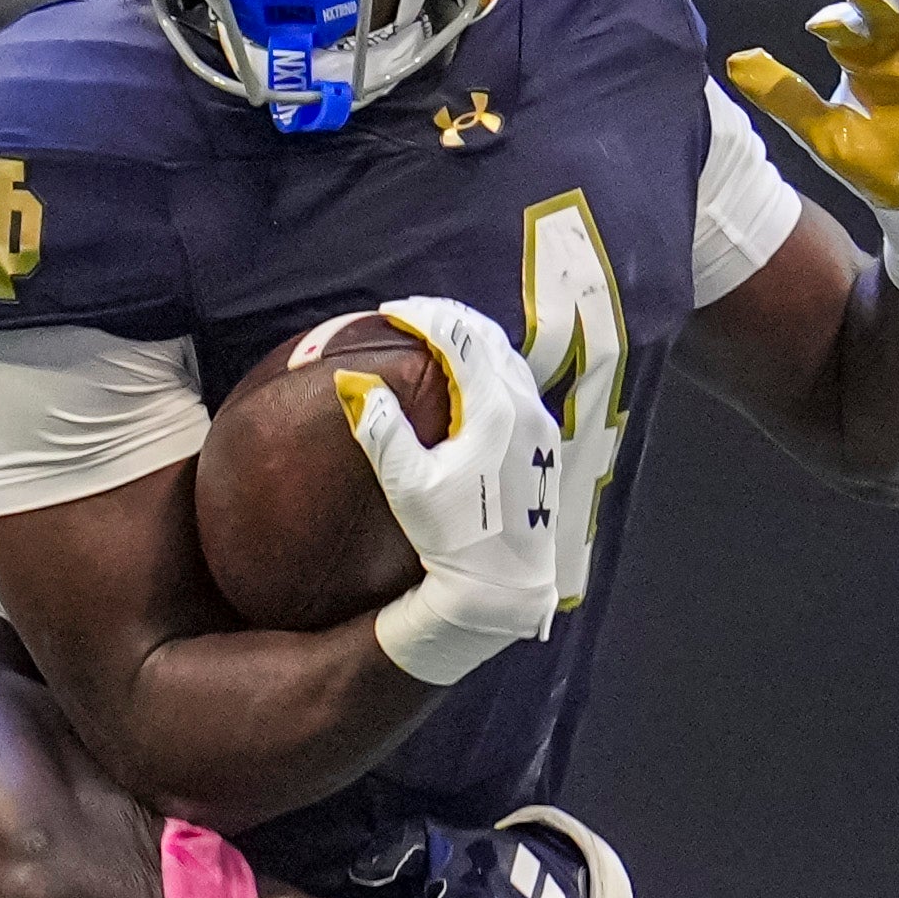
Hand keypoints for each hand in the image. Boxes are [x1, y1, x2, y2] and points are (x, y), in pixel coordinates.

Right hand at [346, 296, 558, 686]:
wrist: (504, 585)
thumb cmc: (454, 539)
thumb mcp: (408, 485)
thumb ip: (381, 430)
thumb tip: (353, 384)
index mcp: (493, 408)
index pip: (458, 337)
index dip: (422, 316)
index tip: (392, 312)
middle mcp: (525, 408)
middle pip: (488, 339)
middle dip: (449, 321)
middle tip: (413, 316)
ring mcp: (540, 427)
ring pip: (508, 361)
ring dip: (473, 344)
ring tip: (439, 343)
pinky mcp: (545, 446)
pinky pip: (519, 386)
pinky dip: (491, 370)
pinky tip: (470, 385)